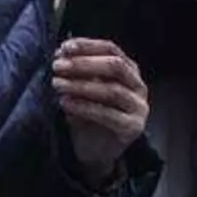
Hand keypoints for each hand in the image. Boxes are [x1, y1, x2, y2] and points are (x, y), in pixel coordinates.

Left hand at [52, 38, 147, 186]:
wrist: (95, 150)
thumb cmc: (87, 116)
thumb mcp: (81, 91)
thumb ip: (76, 73)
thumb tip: (61, 52)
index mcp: (128, 71)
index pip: (112, 50)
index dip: (88, 46)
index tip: (64, 47)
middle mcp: (138, 86)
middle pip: (115, 67)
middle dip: (84, 64)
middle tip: (58, 66)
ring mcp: (138, 107)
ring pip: (112, 90)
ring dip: (81, 85)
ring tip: (57, 84)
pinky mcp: (133, 127)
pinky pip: (109, 115)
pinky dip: (85, 107)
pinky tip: (65, 103)